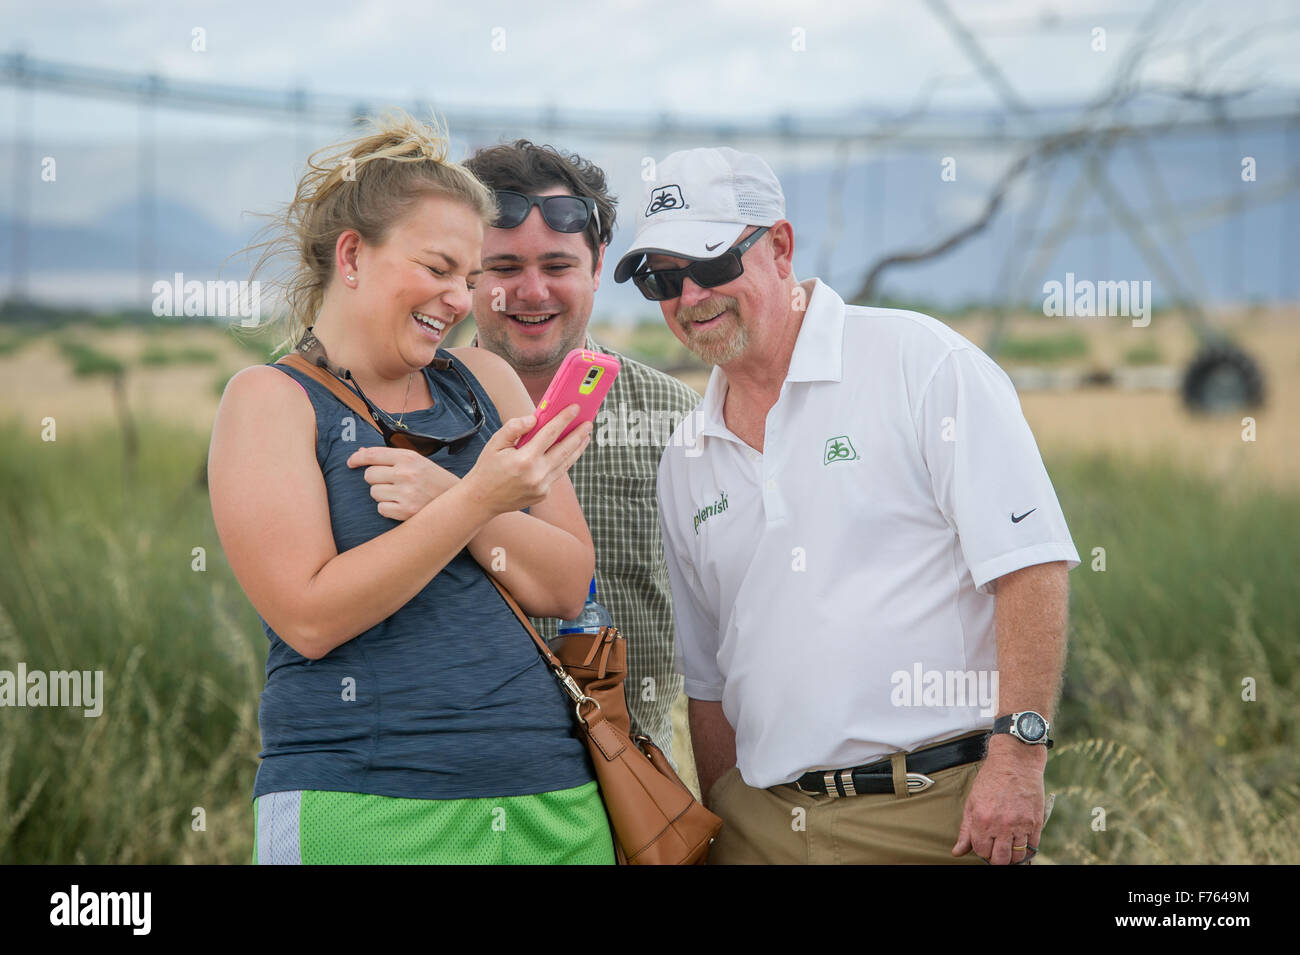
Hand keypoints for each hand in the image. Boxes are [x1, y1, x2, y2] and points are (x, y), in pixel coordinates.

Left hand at [347, 446, 456, 520]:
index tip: (351, 462)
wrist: (458, 501)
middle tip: (391, 483)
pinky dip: (388, 509)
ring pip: (374, 493)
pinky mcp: (405, 511)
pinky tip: (402, 505)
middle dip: (375, 479)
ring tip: (401, 494)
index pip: (373, 455)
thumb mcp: (417, 462)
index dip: (357, 458)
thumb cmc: (435, 480)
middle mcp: (406, 473)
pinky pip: (381, 509)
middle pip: (369, 475)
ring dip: (383, 495)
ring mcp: (406, 493)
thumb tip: (360, 453)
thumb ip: (389, 458)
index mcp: (409, 457)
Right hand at [461, 405, 591, 515]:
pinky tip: (569, 452)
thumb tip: (534, 418)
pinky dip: (565, 462)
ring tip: (585, 436)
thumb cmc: (488, 468)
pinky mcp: (543, 494)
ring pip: (566, 463)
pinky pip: (557, 474)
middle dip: (578, 434)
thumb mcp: (495, 443)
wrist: (482, 500)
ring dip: (577, 449)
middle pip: (565, 449)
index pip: (550, 434)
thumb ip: (514, 428)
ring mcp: (542, 487)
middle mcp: (536, 474)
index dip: (564, 419)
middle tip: (588, 423)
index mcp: (524, 459)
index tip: (575, 408)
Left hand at [951, 737, 1046, 864]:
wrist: (1015, 762)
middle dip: (996, 858)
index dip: (982, 851)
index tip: (985, 844)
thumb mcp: (972, 802)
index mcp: (982, 820)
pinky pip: (1032, 847)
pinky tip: (1020, 841)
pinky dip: (1026, 848)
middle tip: (996, 848)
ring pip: (1017, 856)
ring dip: (1012, 855)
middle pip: (1000, 859)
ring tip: (1008, 846)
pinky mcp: (1035, 822)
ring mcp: (1020, 825)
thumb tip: (957, 852)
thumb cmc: (991, 779)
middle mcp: (1002, 825)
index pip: (981, 852)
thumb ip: (965, 830)